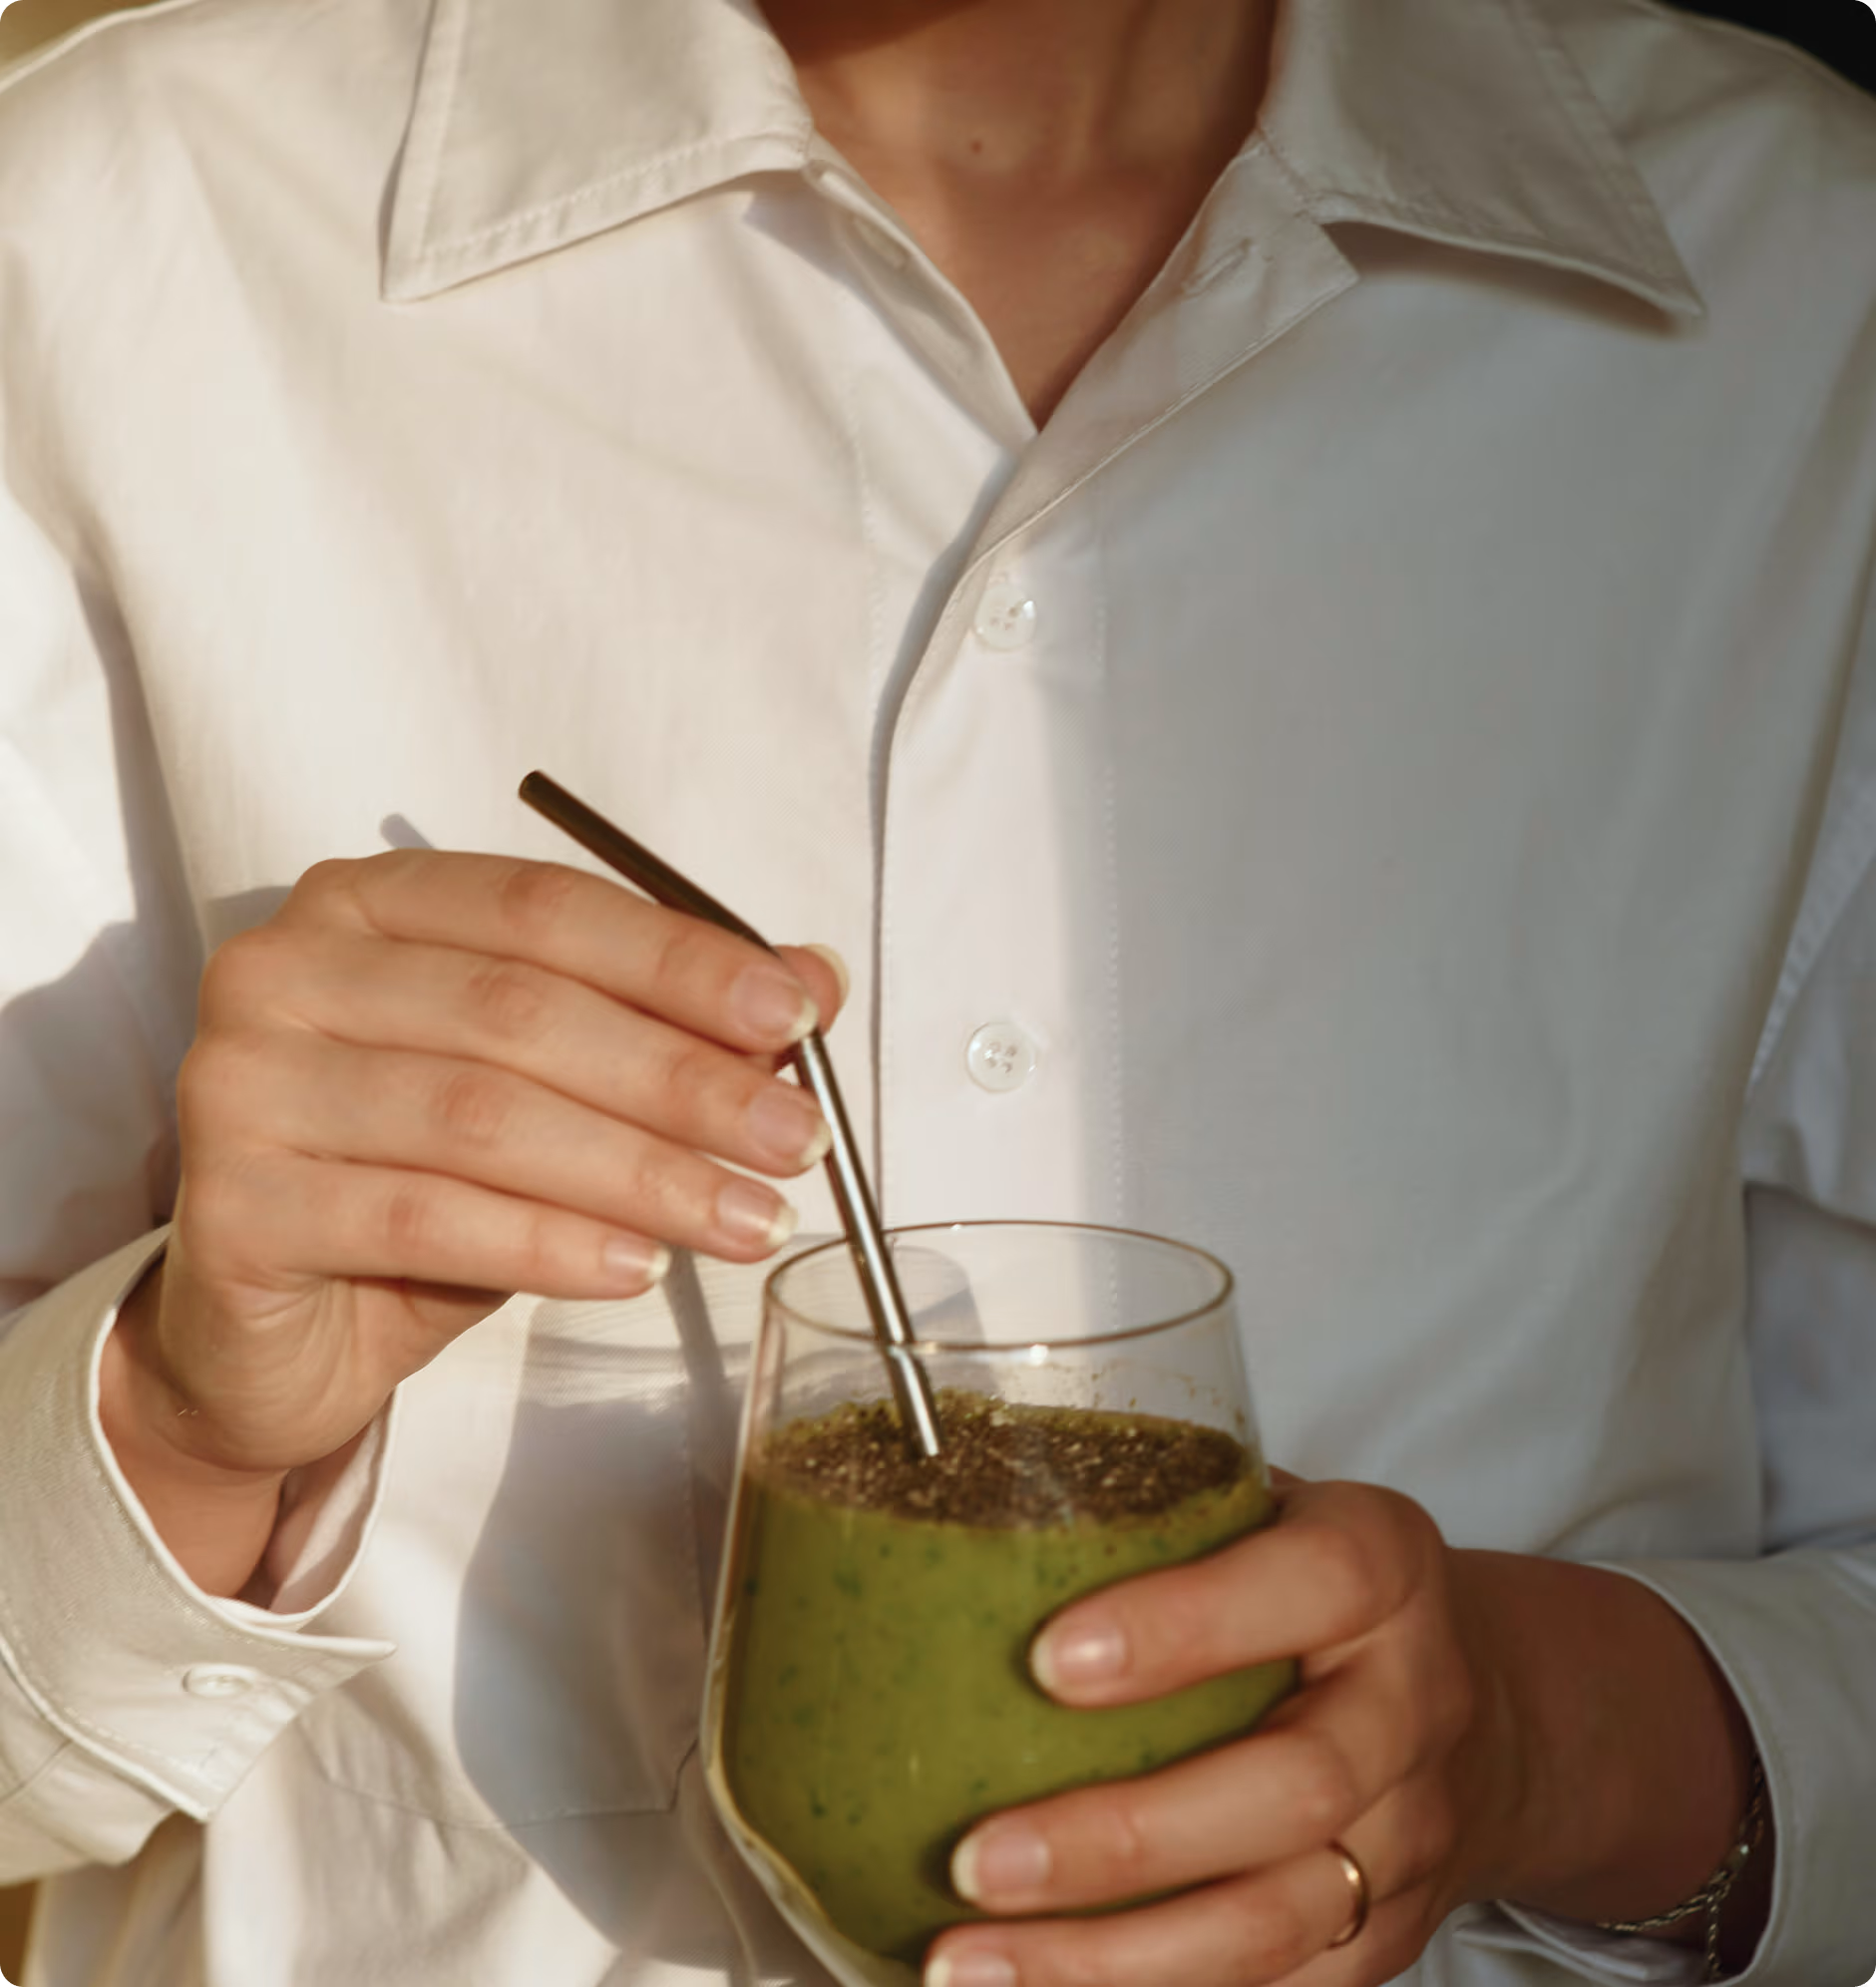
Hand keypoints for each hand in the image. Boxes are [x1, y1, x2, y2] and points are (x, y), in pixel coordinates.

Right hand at [101, 850, 844, 1586]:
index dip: (679, 961)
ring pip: (482, 1117)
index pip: (545, 908)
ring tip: (748, 1220)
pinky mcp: (229, 1203)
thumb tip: (815, 980)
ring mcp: (241, 1081)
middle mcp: (285, 968)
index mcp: (368, 903)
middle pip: (520, 1011)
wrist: (274, 1335)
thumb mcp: (555, 1095)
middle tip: (796, 1142)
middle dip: (681, 1081)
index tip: (795, 1016)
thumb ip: (668, 1025)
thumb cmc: (419, 1187)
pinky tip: (639, 1267)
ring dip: (642, 1173)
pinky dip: (551, 1244)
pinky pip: (425, 1216)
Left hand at [924, 1477, 1501, 1985]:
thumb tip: (959, 1526)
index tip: (1047, 1662)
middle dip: (1121, 1839)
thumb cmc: (1304, 1586)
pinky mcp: (1388, 1935)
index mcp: (1382, 1565)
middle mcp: (1413, 1700)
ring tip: (969, 1960)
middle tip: (977, 1861)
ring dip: (1110, 1960)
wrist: (1470, 1703)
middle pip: (1293, 1788)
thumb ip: (1151, 1515)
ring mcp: (1411, 1832)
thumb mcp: (1259, 1509)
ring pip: (1273, 1921)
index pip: (1311, 1583)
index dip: (1185, 1625)